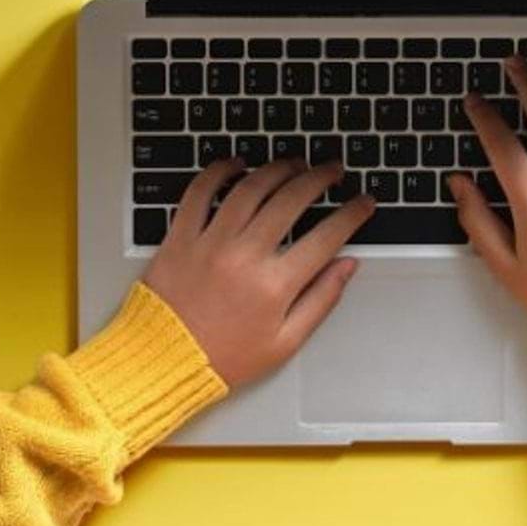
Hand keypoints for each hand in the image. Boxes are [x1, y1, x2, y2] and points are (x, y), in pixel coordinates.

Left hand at [142, 158, 373, 386]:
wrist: (163, 363)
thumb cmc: (223, 358)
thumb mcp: (284, 343)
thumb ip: (320, 301)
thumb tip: (346, 267)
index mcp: (275, 285)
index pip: (327, 236)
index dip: (352, 213)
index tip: (363, 202)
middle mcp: (244, 256)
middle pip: (291, 199)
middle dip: (320, 178)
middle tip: (333, 170)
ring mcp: (210, 242)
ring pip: (250, 188)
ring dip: (277, 168)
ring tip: (294, 163)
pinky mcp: (180, 237)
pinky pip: (199, 192)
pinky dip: (219, 172)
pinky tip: (235, 164)